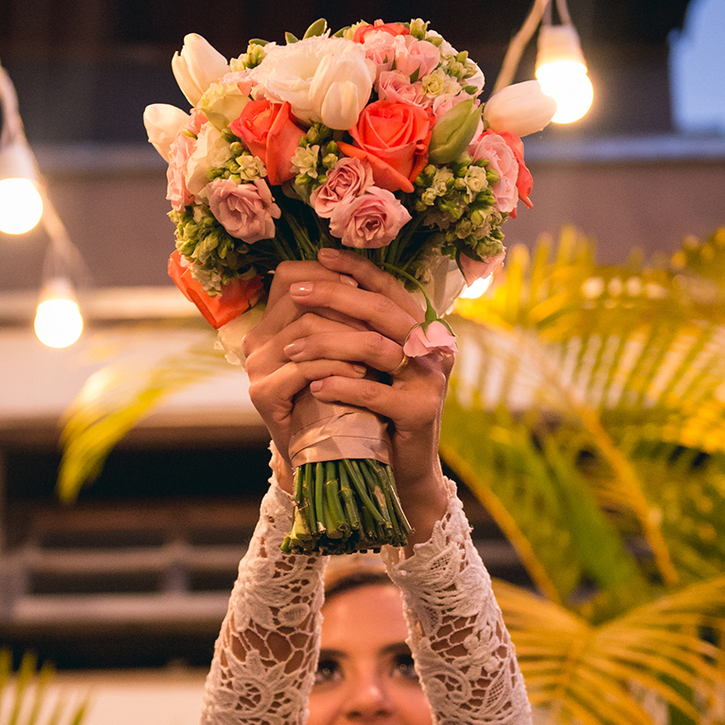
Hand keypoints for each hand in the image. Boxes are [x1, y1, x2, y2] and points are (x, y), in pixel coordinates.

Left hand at [244, 249, 451, 541]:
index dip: (357, 270)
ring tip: (291, 348)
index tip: (320, 256)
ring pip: (375, 349)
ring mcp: (431, 380)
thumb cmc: (380, 410)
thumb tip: (316, 284)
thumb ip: (359, 330)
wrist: (404, 467)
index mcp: (423, 329)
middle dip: (335, 297)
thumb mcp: (372, 365)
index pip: (390, 289)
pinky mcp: (421, 412)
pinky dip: (341, 386)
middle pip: (381, 311)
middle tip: (298, 292)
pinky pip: (375, 392)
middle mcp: (433, 348)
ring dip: (328, 344)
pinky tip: (314, 386)